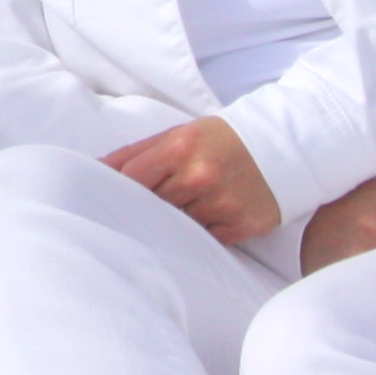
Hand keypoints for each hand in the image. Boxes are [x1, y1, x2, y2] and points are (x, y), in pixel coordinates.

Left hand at [107, 115, 281, 242]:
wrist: (282, 147)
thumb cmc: (219, 141)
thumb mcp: (177, 135)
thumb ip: (134, 153)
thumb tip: (93, 169)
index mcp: (179, 148)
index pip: (130, 179)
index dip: (118, 191)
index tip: (108, 198)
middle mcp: (199, 176)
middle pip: (152, 204)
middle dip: (146, 207)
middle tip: (141, 209)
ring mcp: (221, 204)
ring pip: (177, 224)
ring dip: (174, 220)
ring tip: (183, 208)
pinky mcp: (240, 226)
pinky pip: (205, 239)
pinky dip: (201, 232)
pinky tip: (208, 217)